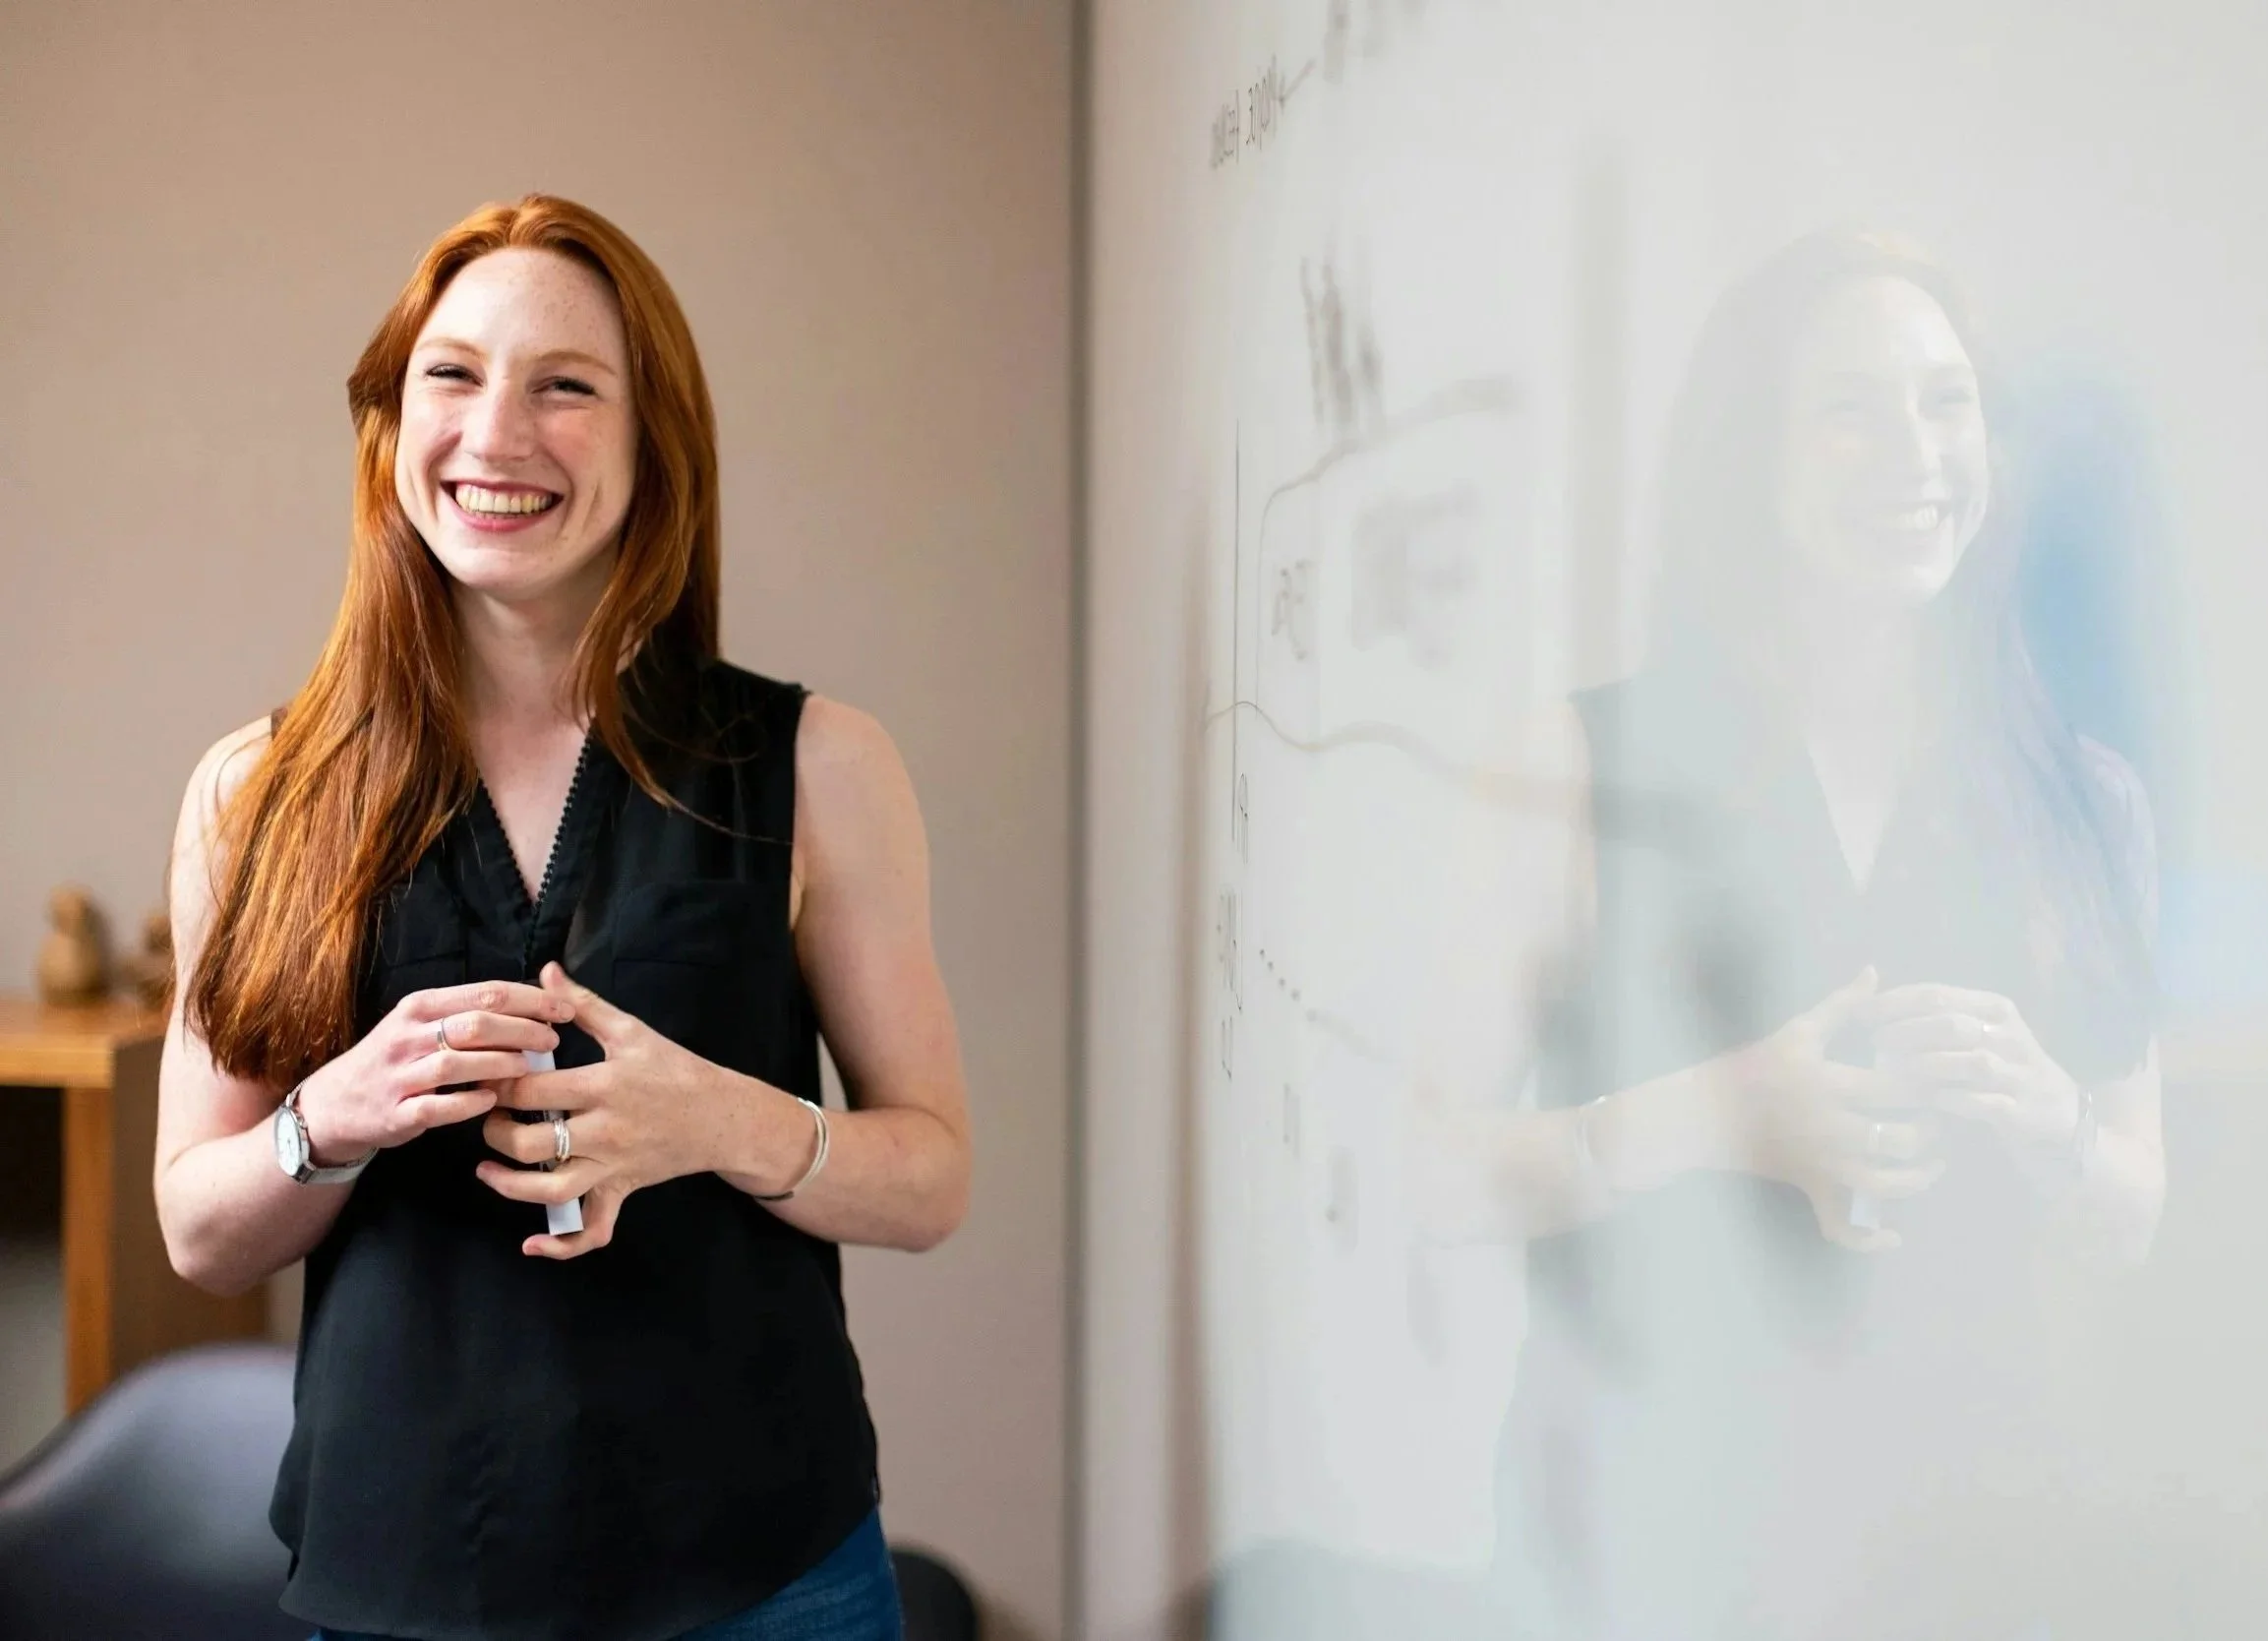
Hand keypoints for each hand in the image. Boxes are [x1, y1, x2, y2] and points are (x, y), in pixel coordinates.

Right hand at [295, 980, 571, 1164]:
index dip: (531, 999)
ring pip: (456, 1063)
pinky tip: (492, 1100)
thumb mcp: (422, 1023)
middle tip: (553, 1040)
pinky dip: (468, 1103)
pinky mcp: (396, 1113)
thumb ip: (468, 1012)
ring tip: (529, 1068)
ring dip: (500, 1064)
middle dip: (523, 1030)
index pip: (486, 993)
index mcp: (421, 1006)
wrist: (334, 1104)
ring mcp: (399, 1075)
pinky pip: (436, 1107)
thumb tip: (533, 1003)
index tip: (565, 1009)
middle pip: (476, 1024)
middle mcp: (408, 1035)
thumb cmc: (395, 1059)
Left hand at [475, 962, 797, 1258]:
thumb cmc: (675, 1069)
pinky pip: (593, 1230)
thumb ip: (583, 1004)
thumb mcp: (631, 1031)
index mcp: (603, 1086)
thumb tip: (546, 972)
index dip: (497, 1084)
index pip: (530, 1090)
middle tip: (487, 1115)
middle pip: (529, 1143)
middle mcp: (604, 1131)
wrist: (723, 1115)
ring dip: (508, 1185)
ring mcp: (612, 1167)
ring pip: (549, 1191)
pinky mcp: (621, 1191)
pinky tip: (531, 1244)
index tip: (484, 1074)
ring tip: (487, 1168)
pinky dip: (561, 1246)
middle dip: (495, 1131)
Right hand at [1711, 967, 1945, 1251]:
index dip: (1930, 1085)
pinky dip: (1869, 1239)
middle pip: (1898, 1138)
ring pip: (1882, 1184)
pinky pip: (1839, 1226)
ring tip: (1933, 1163)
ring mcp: (1820, 1162)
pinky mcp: (1810, 1186)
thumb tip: (1874, 972)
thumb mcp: (1796, 1031)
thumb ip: (1842, 1006)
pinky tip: (1895, 1234)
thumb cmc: (1753, 1066)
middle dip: (1931, 1131)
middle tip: (1943, 1118)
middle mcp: (1828, 1127)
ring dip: (1917, 1179)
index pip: (1896, 1087)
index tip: (1945, 1077)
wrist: (1704, 1113)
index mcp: (1827, 1084)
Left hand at [1862, 984, 2082, 1164]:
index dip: (1894, 1002)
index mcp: (1994, 1008)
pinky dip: (1951, 1100)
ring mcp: (2019, 1074)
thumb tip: (1871, 990)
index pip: (1937, 993)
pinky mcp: (2022, 1111)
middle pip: (1951, 1024)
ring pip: (1969, 1062)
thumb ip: (1934, 1014)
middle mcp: (2010, 1035)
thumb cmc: (2000, 1070)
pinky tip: (1926, 1101)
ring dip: (1925, 1066)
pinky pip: (1983, 1103)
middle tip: (1875, 1043)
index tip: (1860, 1014)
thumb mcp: (1975, 1034)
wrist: (2058, 1117)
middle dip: (1906, 1031)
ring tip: (1892, 1071)